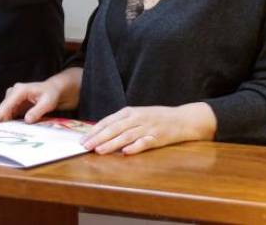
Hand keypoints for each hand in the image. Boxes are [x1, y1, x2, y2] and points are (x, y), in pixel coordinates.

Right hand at [0, 67, 82, 123]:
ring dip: (3, 121)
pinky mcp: (14, 103)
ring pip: (5, 111)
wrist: (53, 90)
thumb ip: (37, 111)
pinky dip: (8, 120)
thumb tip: (27, 121)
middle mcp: (13, 92)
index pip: (7, 104)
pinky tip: (6, 128)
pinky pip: (9, 113)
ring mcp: (13, 97)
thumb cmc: (51, 94)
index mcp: (20, 90)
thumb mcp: (48, 103)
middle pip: (4, 108)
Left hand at [80, 103, 216, 154]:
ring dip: (111, 143)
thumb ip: (120, 123)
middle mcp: (137, 118)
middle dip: (98, 137)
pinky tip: (126, 152)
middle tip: (85, 146)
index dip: (94, 130)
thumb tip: (100, 133)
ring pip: (126, 136)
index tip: (82, 139)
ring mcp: (148, 128)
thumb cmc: (157, 118)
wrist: (183, 119)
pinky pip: (145, 143)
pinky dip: (135, 147)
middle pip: (114, 128)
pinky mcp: (159, 138)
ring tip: (99, 150)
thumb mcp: (137, 115)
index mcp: (129, 112)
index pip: (108, 121)